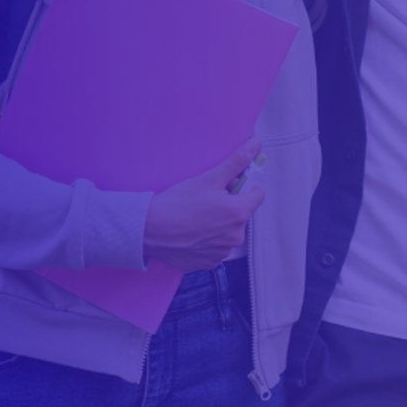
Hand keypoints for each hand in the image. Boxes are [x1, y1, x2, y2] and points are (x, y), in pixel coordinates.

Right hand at [144, 139, 264, 271]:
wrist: (148, 230)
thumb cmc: (179, 202)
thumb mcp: (209, 178)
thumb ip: (237, 161)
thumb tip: (257, 143)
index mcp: (239, 213)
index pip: (257, 195)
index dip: (242, 188)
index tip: (225, 187)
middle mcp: (236, 236)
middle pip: (241, 214)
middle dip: (229, 206)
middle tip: (205, 201)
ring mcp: (222, 253)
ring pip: (228, 231)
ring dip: (219, 224)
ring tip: (195, 218)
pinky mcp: (208, 264)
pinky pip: (215, 248)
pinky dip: (207, 240)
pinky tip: (190, 233)